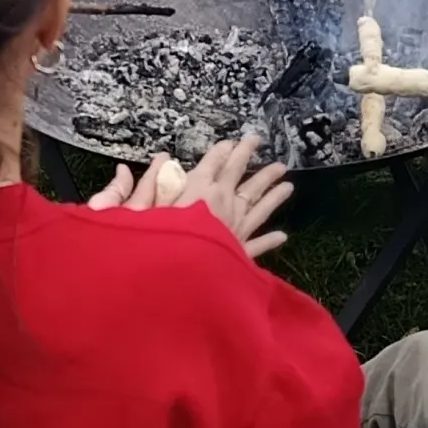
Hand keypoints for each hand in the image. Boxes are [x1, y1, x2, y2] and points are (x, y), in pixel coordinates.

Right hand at [91, 134, 294, 259]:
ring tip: (286, 181)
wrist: (178, 287)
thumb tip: (154, 161)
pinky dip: (270, 240)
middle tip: (258, 140)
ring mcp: (236, 231)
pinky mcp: (240, 257)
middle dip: (247, 157)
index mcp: (200, 191)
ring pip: (258, 206)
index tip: (230, 141)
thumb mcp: (141, 213)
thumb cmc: (157, 246)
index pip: (213, 164)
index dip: (221, 151)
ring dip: (272, 193)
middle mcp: (223, 206)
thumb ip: (147, 187)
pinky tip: (282, 235)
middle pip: (239, 176)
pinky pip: (258, 246)